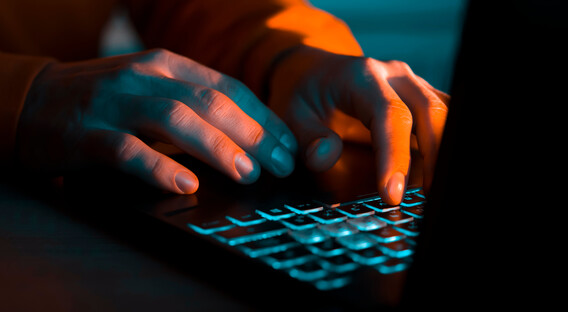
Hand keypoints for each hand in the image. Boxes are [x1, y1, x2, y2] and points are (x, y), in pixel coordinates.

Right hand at [17, 49, 297, 193]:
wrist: (28, 101)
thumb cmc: (103, 101)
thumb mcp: (151, 88)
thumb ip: (193, 101)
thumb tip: (250, 136)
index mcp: (166, 65)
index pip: (228, 88)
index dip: (264, 117)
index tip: (289, 146)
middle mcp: (144, 77)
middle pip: (210, 102)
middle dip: (252, 134)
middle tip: (279, 165)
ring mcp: (116, 104)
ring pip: (176, 119)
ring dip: (217, 147)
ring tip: (246, 173)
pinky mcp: (88, 133)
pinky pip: (128, 150)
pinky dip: (160, 168)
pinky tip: (186, 185)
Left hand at [268, 46, 448, 204]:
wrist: (315, 70)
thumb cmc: (304, 95)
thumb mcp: (290, 114)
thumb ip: (306, 137)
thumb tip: (326, 156)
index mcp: (362, 76)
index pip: (390, 115)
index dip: (395, 156)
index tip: (391, 195)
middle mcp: (395, 75)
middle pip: (431, 112)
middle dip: (435, 158)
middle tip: (424, 201)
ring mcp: (414, 83)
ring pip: (446, 114)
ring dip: (444, 153)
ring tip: (433, 192)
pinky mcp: (424, 97)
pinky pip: (446, 118)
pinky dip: (445, 146)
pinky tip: (436, 175)